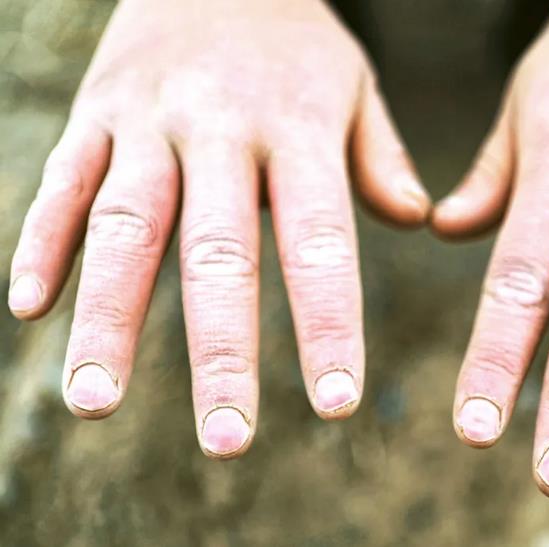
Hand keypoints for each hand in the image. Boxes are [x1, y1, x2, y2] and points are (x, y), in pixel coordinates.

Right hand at [8, 0, 428, 457]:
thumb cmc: (296, 42)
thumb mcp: (354, 86)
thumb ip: (382, 156)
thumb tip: (421, 221)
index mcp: (296, 128)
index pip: (320, 241)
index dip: (327, 324)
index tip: (335, 405)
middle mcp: (218, 129)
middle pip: (218, 253)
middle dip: (220, 352)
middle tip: (225, 441)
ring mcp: (146, 121)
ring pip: (123, 227)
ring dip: (108, 318)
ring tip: (94, 402)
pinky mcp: (93, 114)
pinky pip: (61, 184)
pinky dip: (41, 243)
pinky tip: (31, 308)